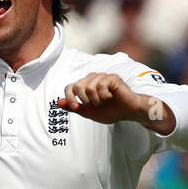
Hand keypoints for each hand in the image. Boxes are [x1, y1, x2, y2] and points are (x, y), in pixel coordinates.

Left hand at [58, 72, 174, 132]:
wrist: (128, 112)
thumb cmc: (110, 111)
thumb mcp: (89, 113)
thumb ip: (75, 107)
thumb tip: (59, 103)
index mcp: (85, 85)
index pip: (69, 87)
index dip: (70, 98)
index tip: (75, 107)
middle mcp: (92, 78)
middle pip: (77, 86)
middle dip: (85, 100)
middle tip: (95, 105)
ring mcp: (102, 76)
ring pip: (88, 87)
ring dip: (96, 100)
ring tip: (104, 101)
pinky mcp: (112, 77)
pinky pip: (100, 86)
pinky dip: (104, 96)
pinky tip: (111, 97)